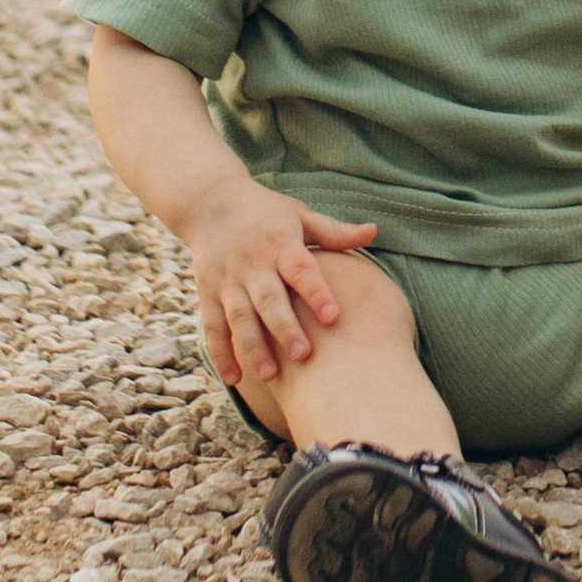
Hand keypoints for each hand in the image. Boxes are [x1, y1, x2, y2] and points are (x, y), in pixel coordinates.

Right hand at [187, 183, 377, 388]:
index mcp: (280, 244)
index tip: (334, 317)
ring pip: (239, 317)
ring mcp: (227, 281)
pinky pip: (212, 327)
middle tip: (304, 356)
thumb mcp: (300, 216)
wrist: (210, 202)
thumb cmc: (267, 213)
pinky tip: (234, 379)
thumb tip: (373, 231)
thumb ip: (334, 232)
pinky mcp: (207, 294)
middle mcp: (252, 264)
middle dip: (285, 328)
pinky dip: (220, 354)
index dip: (317, 292)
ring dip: (253, 347)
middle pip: (269, 299)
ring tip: (270, 376)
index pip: (301, 270)